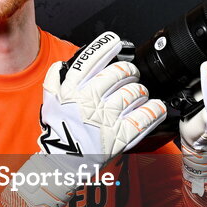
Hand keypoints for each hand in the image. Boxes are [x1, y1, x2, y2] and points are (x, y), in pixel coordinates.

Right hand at [13, 31, 165, 206]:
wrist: (62, 164)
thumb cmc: (59, 133)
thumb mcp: (50, 101)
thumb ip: (55, 79)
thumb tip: (65, 63)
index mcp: (71, 90)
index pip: (91, 58)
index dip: (108, 45)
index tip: (117, 42)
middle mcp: (89, 101)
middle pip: (120, 73)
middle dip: (129, 72)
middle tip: (130, 75)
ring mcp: (106, 119)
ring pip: (135, 92)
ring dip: (141, 91)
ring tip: (139, 94)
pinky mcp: (120, 136)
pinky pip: (145, 117)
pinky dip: (154, 110)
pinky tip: (156, 107)